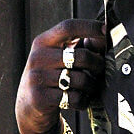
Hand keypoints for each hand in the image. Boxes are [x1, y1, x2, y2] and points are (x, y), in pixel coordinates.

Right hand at [15, 19, 105, 133]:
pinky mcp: (40, 98)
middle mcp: (38, 57)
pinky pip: (74, 98)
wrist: (28, 106)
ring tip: (90, 87)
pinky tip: (80, 100)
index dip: (89, 27)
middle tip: (101, 70)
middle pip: (81, 56)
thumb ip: (79, 45)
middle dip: (97, 64)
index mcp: (43, 42)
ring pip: (81, 79)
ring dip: (92, 85)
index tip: (106, 29)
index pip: (68, 27)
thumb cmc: (52, 76)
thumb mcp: (59, 57)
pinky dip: (83, 101)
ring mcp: (37, 77)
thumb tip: (104, 37)